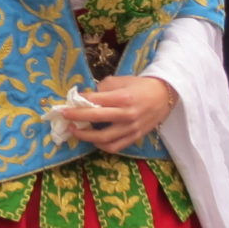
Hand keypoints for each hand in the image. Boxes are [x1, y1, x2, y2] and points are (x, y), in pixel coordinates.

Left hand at [60, 76, 175, 152]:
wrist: (165, 96)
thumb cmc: (139, 86)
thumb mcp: (121, 81)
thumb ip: (103, 88)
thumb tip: (85, 97)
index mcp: (123, 97)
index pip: (95, 100)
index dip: (78, 102)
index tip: (66, 103)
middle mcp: (127, 114)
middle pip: (96, 117)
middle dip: (76, 117)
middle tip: (64, 115)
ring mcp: (131, 128)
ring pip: (104, 138)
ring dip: (85, 136)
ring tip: (75, 131)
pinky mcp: (135, 137)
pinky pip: (115, 147)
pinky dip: (101, 146)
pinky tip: (93, 140)